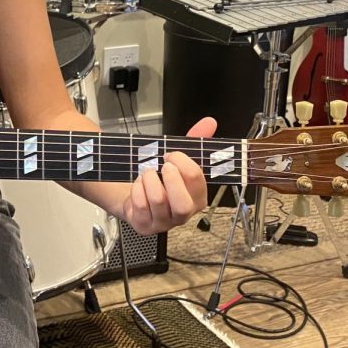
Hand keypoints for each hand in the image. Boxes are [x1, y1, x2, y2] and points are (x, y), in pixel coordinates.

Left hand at [120, 117, 216, 234]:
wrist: (137, 195)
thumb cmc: (162, 179)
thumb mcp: (178, 160)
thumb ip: (194, 141)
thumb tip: (210, 122)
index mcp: (197, 198)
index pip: (197, 181)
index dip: (183, 162)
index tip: (170, 155)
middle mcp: (183, 215)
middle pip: (183, 205)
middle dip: (171, 180)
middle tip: (162, 166)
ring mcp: (163, 223)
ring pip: (158, 202)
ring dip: (150, 180)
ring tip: (147, 173)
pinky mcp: (144, 226)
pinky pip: (140, 206)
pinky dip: (137, 189)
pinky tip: (138, 184)